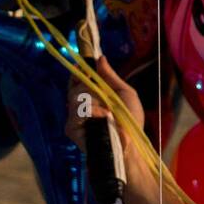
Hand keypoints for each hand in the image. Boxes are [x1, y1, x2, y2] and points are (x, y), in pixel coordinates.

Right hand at [65, 55, 149, 184]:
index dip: (80, 72)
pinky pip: (76, 110)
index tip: (84, 64)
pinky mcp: (71, 129)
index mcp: (92, 99)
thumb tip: (100, 57)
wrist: (131, 145)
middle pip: (75, 85)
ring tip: (107, 112)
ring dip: (94, 100)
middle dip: (90, 86)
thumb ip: (110, 76)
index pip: (78, 80)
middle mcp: (80, 108)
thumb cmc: (131, 123)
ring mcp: (74, 118)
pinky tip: (103, 118)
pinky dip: (92, 111)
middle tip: (104, 96)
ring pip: (75, 96)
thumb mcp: (124, 94)